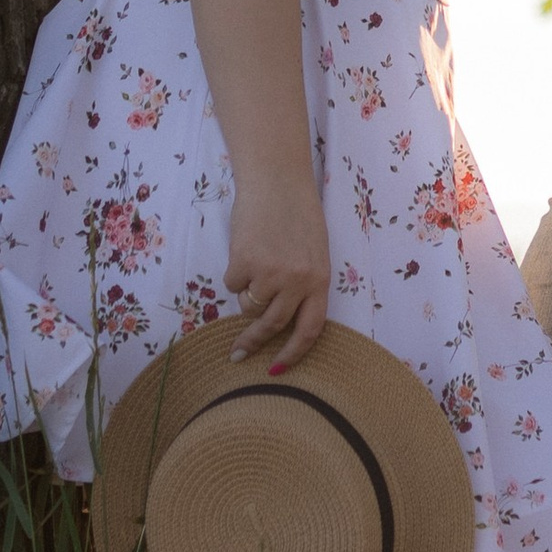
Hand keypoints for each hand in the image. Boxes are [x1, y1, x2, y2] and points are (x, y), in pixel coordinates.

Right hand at [223, 168, 330, 370]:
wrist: (275, 181)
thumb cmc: (295, 214)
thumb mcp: (312, 253)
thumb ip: (302, 285)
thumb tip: (279, 320)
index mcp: (320, 281)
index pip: (310, 331)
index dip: (293, 355)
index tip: (277, 371)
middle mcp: (298, 282)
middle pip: (272, 326)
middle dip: (253, 342)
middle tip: (239, 353)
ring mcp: (271, 274)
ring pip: (248, 306)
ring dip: (246, 292)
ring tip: (254, 262)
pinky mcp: (245, 264)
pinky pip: (232, 284)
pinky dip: (234, 271)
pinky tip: (245, 247)